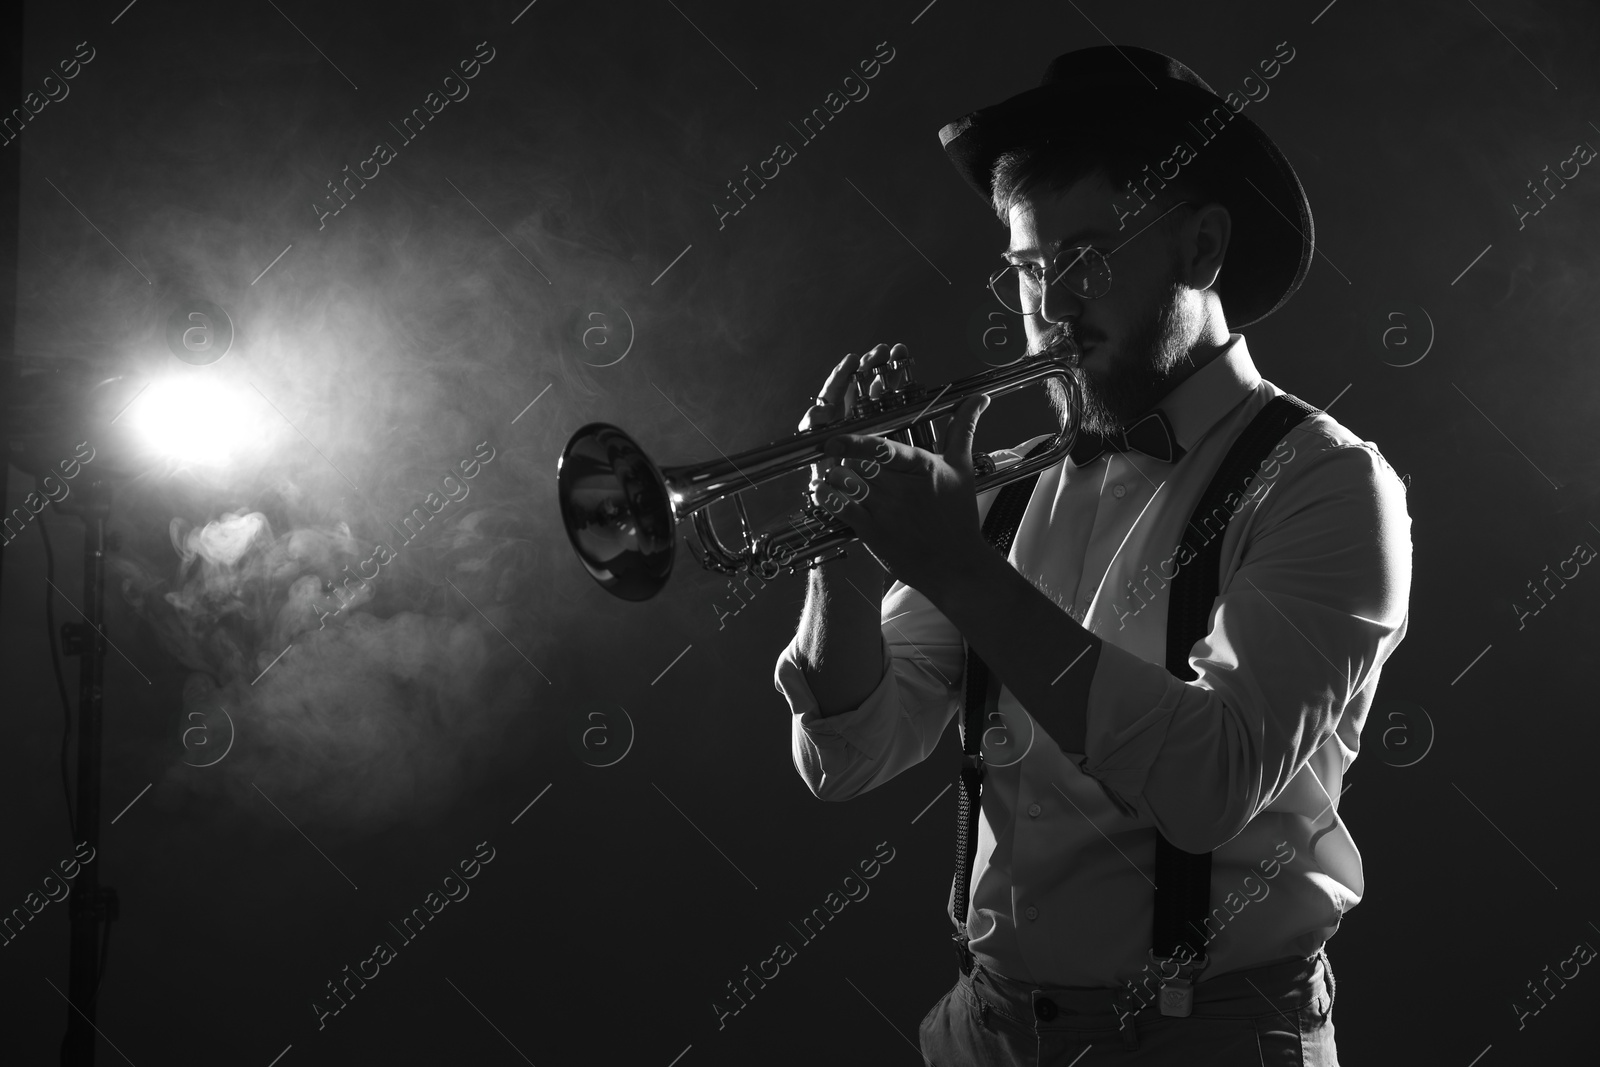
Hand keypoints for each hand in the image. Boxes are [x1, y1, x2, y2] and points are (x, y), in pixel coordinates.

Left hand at [809, 348, 993, 598]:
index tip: (836, 439)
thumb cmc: (959, 515)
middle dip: (844, 457)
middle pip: (859, 463)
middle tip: (835, 454)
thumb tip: (978, 398)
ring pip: (846, 483)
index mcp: (922, 467)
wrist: (957, 566)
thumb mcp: (963, 468)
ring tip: (833, 473)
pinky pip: (841, 509)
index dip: (856, 443)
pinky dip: (827, 498)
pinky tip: (823, 492)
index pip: (883, 450)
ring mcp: (886, 512)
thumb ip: (962, 429)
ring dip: (834, 476)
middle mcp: (902, 489)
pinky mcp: (873, 532)